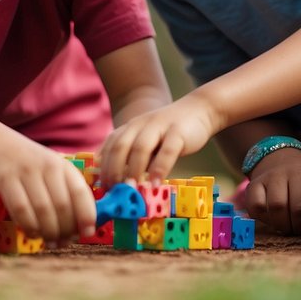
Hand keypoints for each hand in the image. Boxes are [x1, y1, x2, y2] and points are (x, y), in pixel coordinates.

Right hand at [0, 138, 95, 245]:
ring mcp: (26, 171)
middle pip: (62, 206)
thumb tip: (78, 230)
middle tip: (62, 242)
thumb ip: (65, 194)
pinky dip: (29, 226)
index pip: (81, 192)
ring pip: (43, 210)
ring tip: (49, 241)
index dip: (87, 215)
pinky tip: (31, 233)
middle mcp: (47, 166)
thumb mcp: (50, 171)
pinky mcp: (6, 178)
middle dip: (65, 230)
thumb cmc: (27, 164)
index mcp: (63, 166)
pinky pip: (21, 209)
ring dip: (48, 232)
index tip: (87, 233)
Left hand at [98, 95, 217, 185]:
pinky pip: (167, 151)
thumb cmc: (170, 131)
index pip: (110, 145)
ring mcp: (159, 127)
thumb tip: (120, 181)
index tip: (101, 185)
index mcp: (130, 127)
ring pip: (140, 148)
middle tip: (112, 190)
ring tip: (130, 189)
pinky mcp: (178, 132)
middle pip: (120, 146)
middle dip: (113, 169)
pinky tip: (155, 183)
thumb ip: (135, 155)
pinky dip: (160, 168)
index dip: (103, 166)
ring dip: (133, 170)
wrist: (199, 109)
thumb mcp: (148, 139)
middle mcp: (140, 125)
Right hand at [240, 150, 300, 234]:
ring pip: (277, 207)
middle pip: (300, 208)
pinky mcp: (255, 184)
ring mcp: (273, 177)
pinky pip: (256, 206)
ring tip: (290, 226)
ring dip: (284, 225)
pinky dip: (265, 218)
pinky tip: (273, 218)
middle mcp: (295, 172)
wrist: (279, 158)